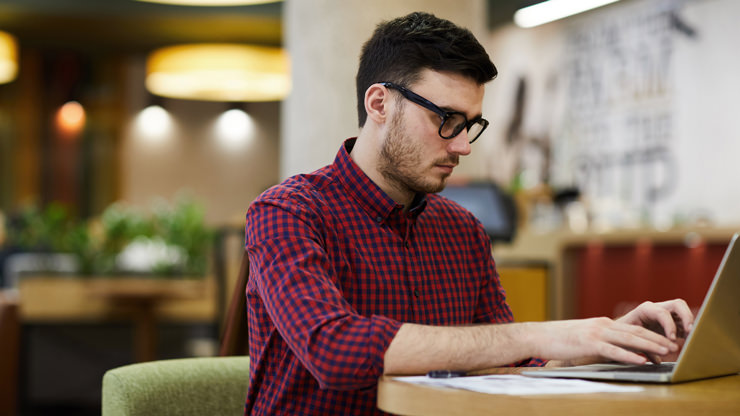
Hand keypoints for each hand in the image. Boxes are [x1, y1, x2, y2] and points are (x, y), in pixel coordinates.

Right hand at [531, 317, 679, 365]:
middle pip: (635, 332)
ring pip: (629, 339)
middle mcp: (602, 325)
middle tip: (674, 346)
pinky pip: (613, 350)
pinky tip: (641, 359)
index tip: (665, 342)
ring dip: (650, 345)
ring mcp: (596, 333)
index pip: (631, 329)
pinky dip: (629, 355)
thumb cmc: (558, 339)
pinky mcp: (589, 343)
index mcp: (602, 324)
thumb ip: (599, 340)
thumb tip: (612, 349)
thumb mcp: (583, 337)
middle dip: (657, 339)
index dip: (651, 335)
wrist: (538, 335)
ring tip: (666, 351)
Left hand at [616, 299, 693, 362]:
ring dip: (690, 324)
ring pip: (684, 313)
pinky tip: (690, 343)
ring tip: (693, 338)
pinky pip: (685, 325)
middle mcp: (657, 309)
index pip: (662, 312)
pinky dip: (689, 332)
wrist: (621, 335)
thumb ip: (643, 347)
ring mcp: (666, 316)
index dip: (669, 325)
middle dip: (686, 317)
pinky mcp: (672, 324)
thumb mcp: (630, 340)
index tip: (672, 339)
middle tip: (690, 332)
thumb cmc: (623, 336)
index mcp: (645, 310)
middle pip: (678, 305)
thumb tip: (657, 361)